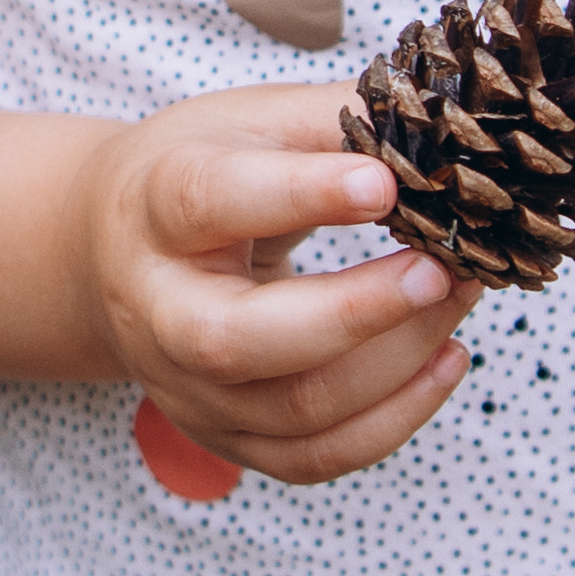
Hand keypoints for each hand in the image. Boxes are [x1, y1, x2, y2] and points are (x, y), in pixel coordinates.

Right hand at [71, 83, 476, 481]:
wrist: (114, 249)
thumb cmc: (197, 168)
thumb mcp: (249, 120)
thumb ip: (335, 118)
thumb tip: (439, 119)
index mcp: (157, 207)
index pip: (214, 201)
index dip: (302, 193)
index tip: (386, 181)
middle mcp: (159, 311)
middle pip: (242, 339)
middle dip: (356, 310)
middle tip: (440, 267)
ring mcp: (187, 387)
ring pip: (294, 409)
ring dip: (398, 360)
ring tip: (460, 294)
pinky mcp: (223, 435)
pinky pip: (312, 457)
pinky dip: (393, 419)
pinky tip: (445, 360)